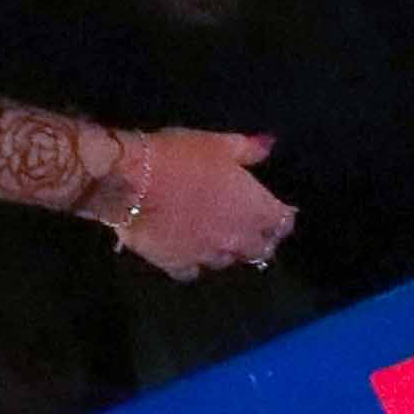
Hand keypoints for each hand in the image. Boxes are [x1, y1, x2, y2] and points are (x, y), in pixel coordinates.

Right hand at [113, 128, 293, 277]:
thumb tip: (270, 146)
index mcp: (254, 209)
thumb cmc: (180, 158)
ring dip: (227, 251)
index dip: (281, 217)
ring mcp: (208, 256)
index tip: (276, 210)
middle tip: (251, 228)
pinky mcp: (178, 265)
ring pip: (228, 262)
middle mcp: (237, 239)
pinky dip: (193, 262)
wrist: (131, 181)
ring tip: (218, 238)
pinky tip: (187, 252)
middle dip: (260, 240)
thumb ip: (249, 149)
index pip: (283, 224)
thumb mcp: (219, 144)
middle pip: (261, 250)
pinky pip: (193, 270)